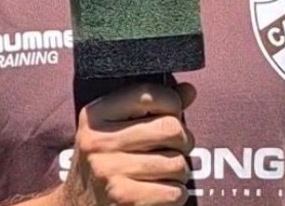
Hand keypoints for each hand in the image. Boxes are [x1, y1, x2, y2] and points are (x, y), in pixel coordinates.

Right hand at [62, 81, 196, 205]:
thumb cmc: (106, 162)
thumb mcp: (116, 128)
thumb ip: (153, 106)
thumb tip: (189, 90)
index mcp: (95, 115)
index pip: (150, 95)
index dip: (173, 104)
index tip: (170, 116)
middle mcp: (99, 142)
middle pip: (170, 128)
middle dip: (183, 140)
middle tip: (175, 149)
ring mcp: (110, 173)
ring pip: (178, 163)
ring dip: (179, 172)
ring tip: (163, 173)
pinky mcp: (125, 200)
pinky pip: (175, 192)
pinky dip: (175, 195)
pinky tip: (158, 193)